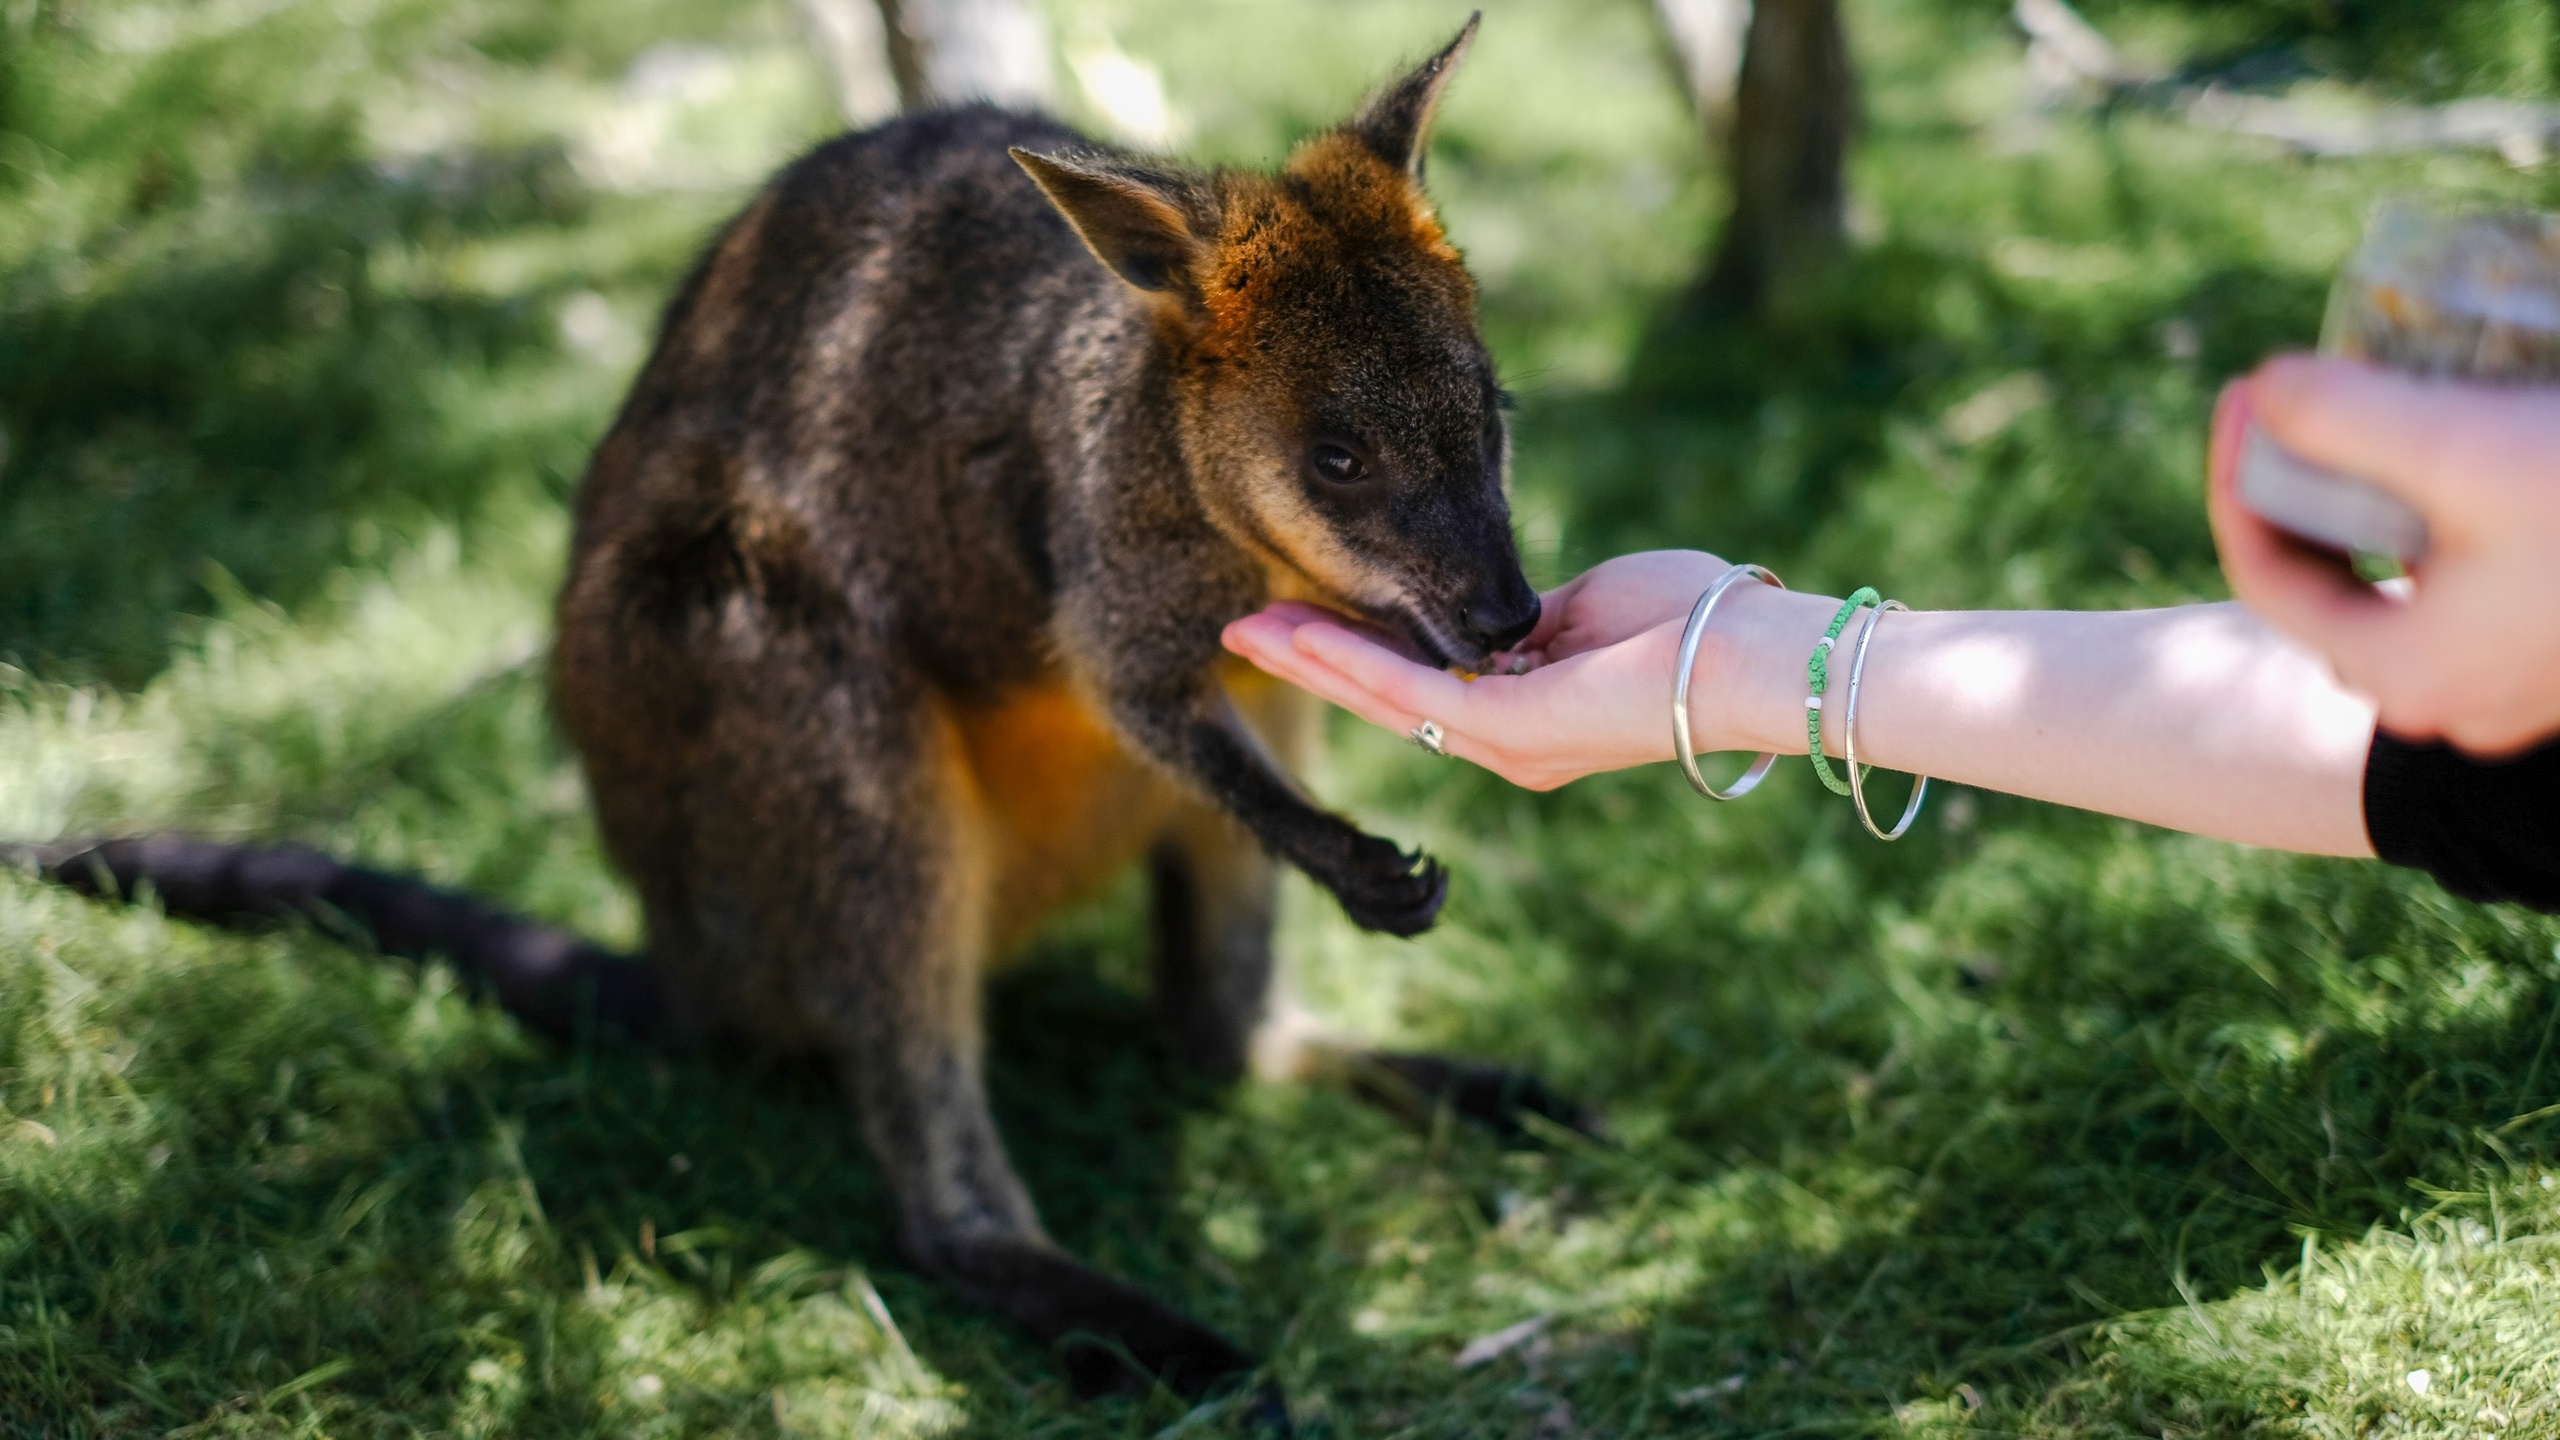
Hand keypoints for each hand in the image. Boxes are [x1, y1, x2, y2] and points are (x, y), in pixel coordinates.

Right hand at [1222, 550, 1810, 790]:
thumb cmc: (1696, 617)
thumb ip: (1535, 614)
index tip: (1297, 615)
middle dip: (1310, 660)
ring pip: (1386, 699)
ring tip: (1247, 632)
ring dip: (1312, 660)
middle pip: (1385, 697)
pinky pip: (1414, 694)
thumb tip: (1510, 612)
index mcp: (1528, 714)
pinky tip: (1304, 633)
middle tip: (1238, 632)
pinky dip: (1353, 661)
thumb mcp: (1592, 603)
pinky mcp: (1513, 731)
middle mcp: (1508, 742)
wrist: (1752, 652)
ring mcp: (1508, 743)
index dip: (1353, 648)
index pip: (1420, 681)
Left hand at [2210, 355, 2559, 754]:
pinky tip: (2464, 446)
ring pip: (2406, 580)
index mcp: (2406, 674)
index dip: (2240, 475)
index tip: (2250, 387)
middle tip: (2302, 398)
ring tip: (2379, 411)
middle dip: (2310, 485)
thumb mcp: (2465, 448)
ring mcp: (2515, 686)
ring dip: (2381, 497)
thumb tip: (2264, 389)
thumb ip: (2343, 419)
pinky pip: (2474, 582)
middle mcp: (2453, 701)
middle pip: (2333, 581)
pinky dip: (2448, 515)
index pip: (2267, 572)